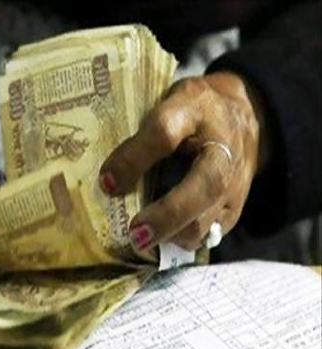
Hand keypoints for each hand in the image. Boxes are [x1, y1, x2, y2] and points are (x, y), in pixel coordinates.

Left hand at [99, 72, 266, 251]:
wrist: (241, 115)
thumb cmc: (190, 113)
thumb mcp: (164, 107)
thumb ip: (139, 141)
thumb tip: (108, 183)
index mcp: (197, 112)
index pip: (165, 133)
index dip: (134, 159)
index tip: (107, 183)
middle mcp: (223, 150)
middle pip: (205, 186)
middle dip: (167, 216)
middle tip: (135, 235)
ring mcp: (235, 182)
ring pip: (210, 218)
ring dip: (174, 235)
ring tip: (144, 238)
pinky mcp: (234, 208)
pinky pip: (210, 234)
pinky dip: (183, 241)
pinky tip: (163, 238)